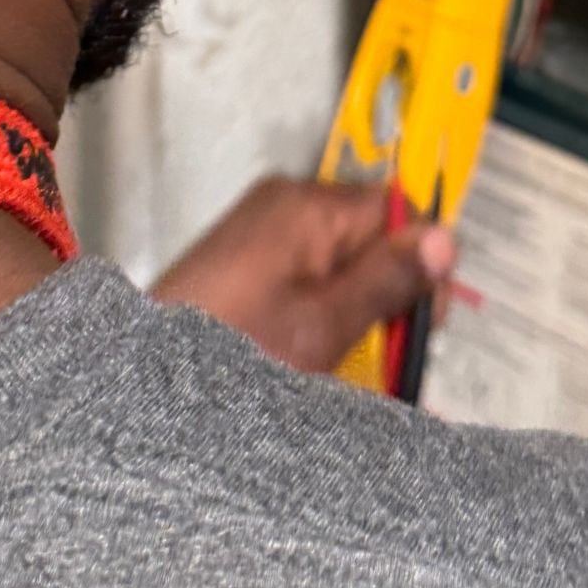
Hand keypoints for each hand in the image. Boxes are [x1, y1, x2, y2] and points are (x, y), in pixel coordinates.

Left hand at [151, 175, 454, 374]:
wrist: (141, 384)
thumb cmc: (234, 353)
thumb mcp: (325, 326)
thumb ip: (387, 280)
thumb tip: (446, 237)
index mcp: (307, 205)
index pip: (397, 206)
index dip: (422, 259)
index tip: (425, 318)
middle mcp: (283, 202)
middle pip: (368, 232)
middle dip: (386, 286)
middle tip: (384, 349)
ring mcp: (257, 230)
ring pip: (337, 258)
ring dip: (354, 304)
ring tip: (345, 359)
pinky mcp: (240, 260)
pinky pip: (302, 272)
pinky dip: (318, 308)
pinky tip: (311, 351)